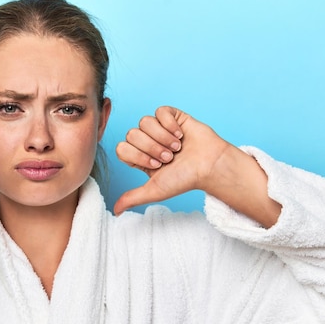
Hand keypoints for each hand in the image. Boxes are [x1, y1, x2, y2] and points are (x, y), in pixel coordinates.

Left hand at [114, 106, 230, 214]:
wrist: (209, 166)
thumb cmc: (184, 179)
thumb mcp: (155, 191)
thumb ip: (132, 198)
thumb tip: (115, 211)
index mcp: (140, 157)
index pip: (122, 148)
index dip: (137, 156)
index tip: (156, 166)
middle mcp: (147, 141)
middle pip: (132, 134)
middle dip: (152, 148)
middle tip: (169, 158)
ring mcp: (159, 128)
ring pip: (144, 121)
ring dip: (162, 137)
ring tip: (177, 147)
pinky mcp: (172, 116)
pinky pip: (160, 111)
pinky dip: (170, 124)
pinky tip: (180, 134)